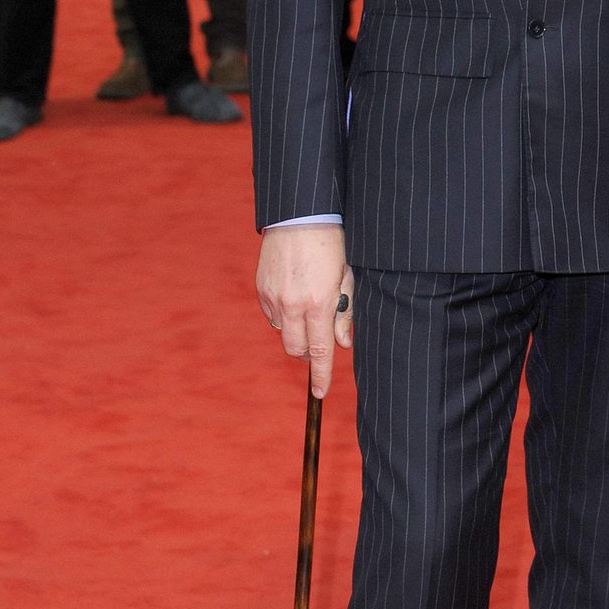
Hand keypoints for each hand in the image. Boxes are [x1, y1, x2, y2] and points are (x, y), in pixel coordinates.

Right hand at [255, 223, 352, 397]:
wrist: (299, 215)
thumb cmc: (331, 244)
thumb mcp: (347, 277)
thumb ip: (345, 313)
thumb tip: (343, 343)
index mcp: (318, 304)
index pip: (319, 352)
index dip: (321, 375)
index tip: (321, 392)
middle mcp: (292, 305)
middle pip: (296, 350)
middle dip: (308, 353)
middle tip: (320, 338)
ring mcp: (273, 298)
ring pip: (284, 332)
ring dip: (297, 329)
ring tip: (309, 302)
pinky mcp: (261, 289)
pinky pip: (272, 315)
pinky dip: (284, 313)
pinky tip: (294, 293)